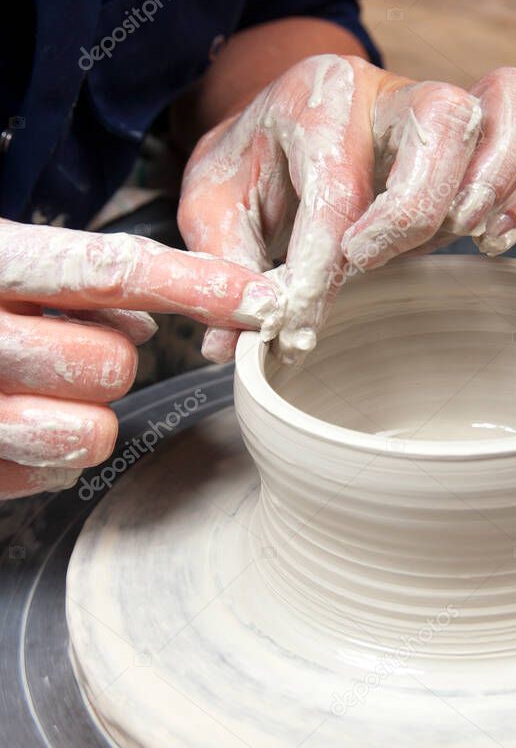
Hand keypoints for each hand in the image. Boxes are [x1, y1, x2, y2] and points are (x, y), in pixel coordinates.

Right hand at [0, 221, 278, 497]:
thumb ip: (70, 280)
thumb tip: (139, 319)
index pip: (108, 270)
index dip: (193, 285)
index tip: (258, 297)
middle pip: (112, 364)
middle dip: (108, 360)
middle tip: (65, 349)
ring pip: (92, 432)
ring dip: (83, 414)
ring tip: (39, 391)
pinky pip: (52, 477)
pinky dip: (47, 455)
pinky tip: (15, 425)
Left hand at [178, 55, 515, 363]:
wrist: (279, 123)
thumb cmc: (251, 163)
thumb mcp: (212, 203)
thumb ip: (222, 264)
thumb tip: (234, 342)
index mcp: (315, 94)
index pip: (335, 181)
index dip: (320, 264)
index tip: (297, 323)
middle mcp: (383, 89)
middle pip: (441, 117)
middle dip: (413, 208)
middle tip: (366, 261)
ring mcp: (434, 107)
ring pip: (500, 114)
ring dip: (488, 189)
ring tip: (456, 237)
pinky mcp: (471, 137)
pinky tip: (490, 239)